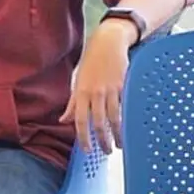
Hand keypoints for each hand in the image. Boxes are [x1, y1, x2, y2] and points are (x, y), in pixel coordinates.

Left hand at [62, 19, 134, 152]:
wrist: (108, 42)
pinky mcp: (124, 86)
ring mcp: (111, 90)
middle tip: (106, 152)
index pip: (80, 120)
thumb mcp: (77, 81)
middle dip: (103, 140)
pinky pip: (125, 106)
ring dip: (118, 134)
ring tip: (120, 145)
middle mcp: (95, 93)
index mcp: (81, 92)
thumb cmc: (91, 61)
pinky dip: (127, 119)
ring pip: (114, 118)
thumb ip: (72, 103)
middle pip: (99, 123)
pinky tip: (129, 128)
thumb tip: (64, 119)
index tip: (87, 150)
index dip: (83, 137)